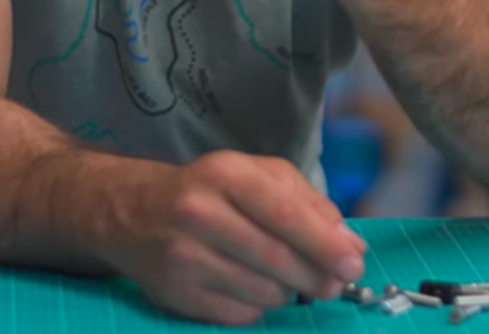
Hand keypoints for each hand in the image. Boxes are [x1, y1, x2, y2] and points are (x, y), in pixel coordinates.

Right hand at [104, 151, 366, 325]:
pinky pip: (240, 315)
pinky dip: (258, 307)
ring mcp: (184, 256)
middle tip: (334, 283)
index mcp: (225, 174)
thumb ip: (309, 203)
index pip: (284, 213)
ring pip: (263, 292)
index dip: (324, 243)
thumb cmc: (210, 190)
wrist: (134, 211)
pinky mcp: (176, 293)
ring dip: (286, 291)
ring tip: (283, 276)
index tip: (354, 264)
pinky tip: (250, 286)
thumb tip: (351, 246)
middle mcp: (199, 213)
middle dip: (316, 277)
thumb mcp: (258, 175)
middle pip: (277, 259)